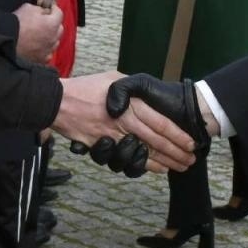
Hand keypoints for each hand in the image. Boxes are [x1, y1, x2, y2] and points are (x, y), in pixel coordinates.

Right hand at [14, 1, 62, 63]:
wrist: (6, 42)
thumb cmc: (17, 25)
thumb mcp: (28, 8)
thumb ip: (40, 9)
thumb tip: (44, 12)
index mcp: (52, 24)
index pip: (59, 13)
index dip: (53, 9)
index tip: (49, 8)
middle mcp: (53, 38)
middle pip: (59, 28)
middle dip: (53, 23)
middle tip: (44, 21)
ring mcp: (49, 50)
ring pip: (55, 41)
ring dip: (50, 37)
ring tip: (40, 34)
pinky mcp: (42, 59)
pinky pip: (48, 52)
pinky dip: (45, 49)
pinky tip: (37, 46)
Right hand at [55, 71, 196, 173]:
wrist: (56, 101)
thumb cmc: (85, 88)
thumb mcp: (112, 78)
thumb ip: (132, 89)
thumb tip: (146, 97)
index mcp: (128, 102)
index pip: (159, 121)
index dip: (176, 134)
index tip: (190, 142)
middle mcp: (123, 120)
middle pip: (155, 140)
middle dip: (176, 152)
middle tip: (190, 160)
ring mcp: (111, 135)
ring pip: (143, 152)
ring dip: (163, 161)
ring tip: (178, 166)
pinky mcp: (101, 146)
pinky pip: (126, 159)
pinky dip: (143, 165)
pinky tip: (156, 168)